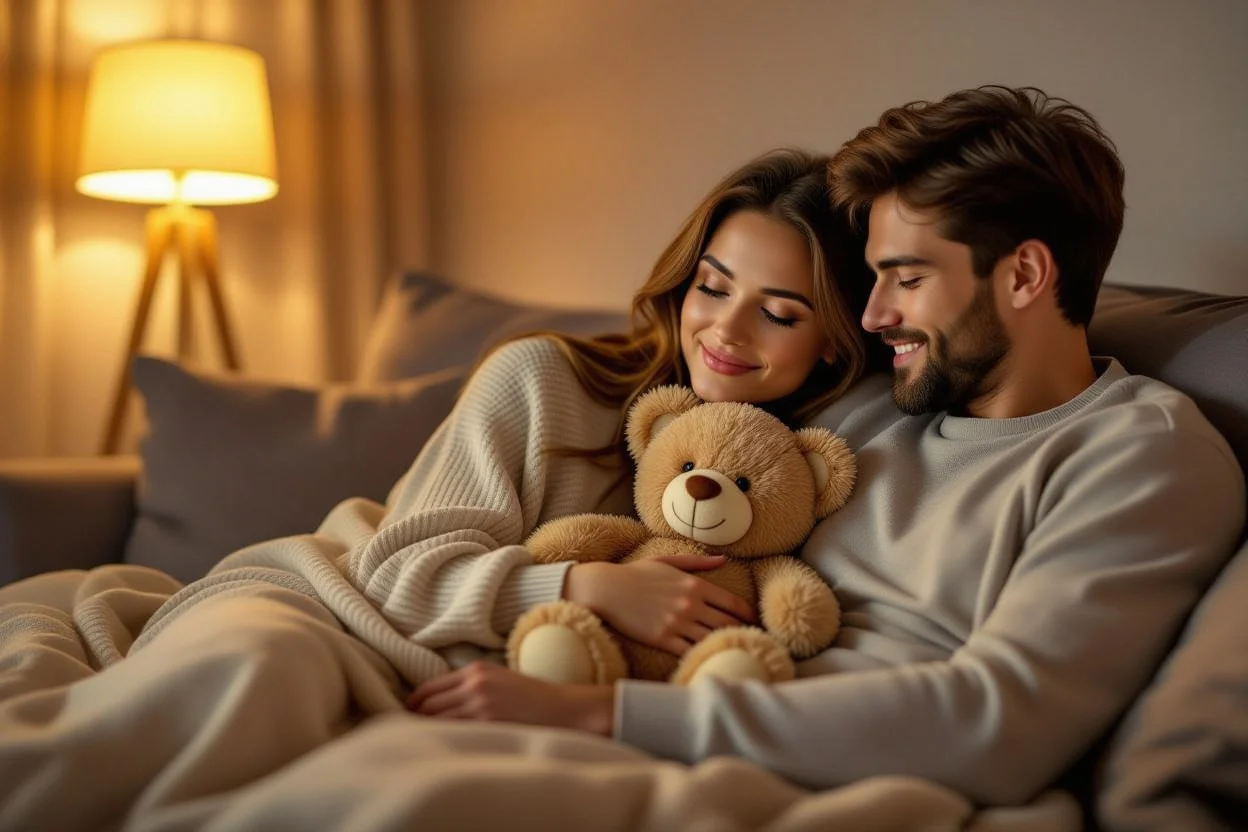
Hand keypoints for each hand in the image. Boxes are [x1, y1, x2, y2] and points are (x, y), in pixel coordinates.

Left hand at [406, 662, 613, 734]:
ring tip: (418, 744)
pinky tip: (441, 748)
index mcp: (475, 671)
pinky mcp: (488, 722)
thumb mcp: (499, 680)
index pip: (428, 689)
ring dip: (424, 732)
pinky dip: (443, 740)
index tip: (405, 718)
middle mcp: (473, 684)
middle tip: (405, 735)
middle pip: (427, 705)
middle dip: (413, 721)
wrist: (564, 709)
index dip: (412, 706)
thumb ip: (471, 686)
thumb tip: (440, 705)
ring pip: (437, 720)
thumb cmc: (532, 698)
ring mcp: (480, 703)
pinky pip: (455, 733)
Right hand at [564, 554, 756, 656]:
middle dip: (741, 632)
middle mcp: (690, 604)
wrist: (605, 589)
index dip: (748, 615)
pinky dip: (701, 657)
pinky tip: (707, 660)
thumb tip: (724, 559)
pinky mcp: (663, 639)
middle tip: (748, 640)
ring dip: (723, 646)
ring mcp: (677, 623)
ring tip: (731, 652)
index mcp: (694, 584)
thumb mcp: (667, 562)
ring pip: (712, 639)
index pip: (733, 603)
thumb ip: (698, 562)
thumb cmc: (635, 574)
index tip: (753, 622)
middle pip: (728, 624)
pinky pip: (690, 652)